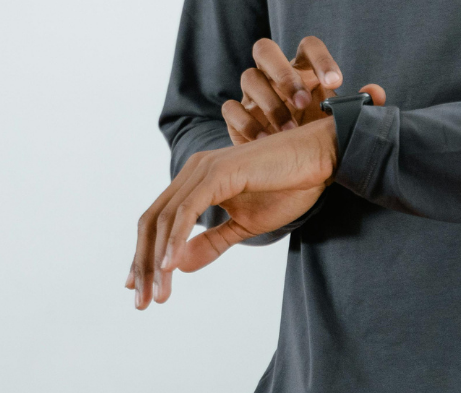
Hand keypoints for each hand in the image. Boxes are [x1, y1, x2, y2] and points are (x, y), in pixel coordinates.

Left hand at [126, 118, 337, 308]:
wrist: (319, 159)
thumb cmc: (288, 186)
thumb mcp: (245, 225)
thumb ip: (212, 242)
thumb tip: (178, 266)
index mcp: (197, 179)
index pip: (158, 220)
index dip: (144, 255)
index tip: (141, 290)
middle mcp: (194, 170)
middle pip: (152, 220)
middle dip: (143, 263)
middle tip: (142, 302)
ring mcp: (205, 168)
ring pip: (165, 218)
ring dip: (156, 260)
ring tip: (158, 293)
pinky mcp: (220, 172)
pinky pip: (188, 209)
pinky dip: (176, 238)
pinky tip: (172, 266)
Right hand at [222, 35, 385, 143]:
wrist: (291, 161)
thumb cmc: (317, 129)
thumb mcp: (338, 119)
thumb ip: (358, 105)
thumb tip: (377, 93)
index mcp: (302, 66)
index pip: (308, 46)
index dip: (321, 59)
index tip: (336, 81)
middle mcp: (274, 72)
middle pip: (265, 50)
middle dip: (284, 74)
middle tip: (303, 102)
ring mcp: (251, 91)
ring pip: (249, 77)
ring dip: (269, 104)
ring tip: (287, 131)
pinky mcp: (236, 113)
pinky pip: (231, 108)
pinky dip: (246, 124)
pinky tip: (265, 142)